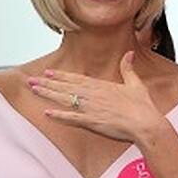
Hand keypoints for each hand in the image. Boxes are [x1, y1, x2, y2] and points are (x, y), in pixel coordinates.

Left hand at [28, 52, 164, 141]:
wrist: (145, 123)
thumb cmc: (142, 106)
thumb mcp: (136, 84)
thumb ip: (128, 69)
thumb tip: (129, 54)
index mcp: (102, 86)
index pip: (77, 78)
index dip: (61, 75)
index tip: (48, 72)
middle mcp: (93, 95)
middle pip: (66, 87)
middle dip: (48, 83)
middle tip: (31, 80)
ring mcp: (91, 108)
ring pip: (65, 99)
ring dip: (48, 94)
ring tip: (34, 90)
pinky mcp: (92, 121)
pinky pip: (72, 118)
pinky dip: (59, 115)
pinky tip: (47, 113)